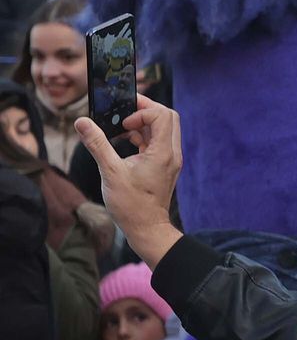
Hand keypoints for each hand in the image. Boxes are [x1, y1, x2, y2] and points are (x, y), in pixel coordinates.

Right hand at [75, 95, 182, 267]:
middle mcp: (171, 153)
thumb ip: (97, 144)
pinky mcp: (164, 166)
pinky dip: (142, 137)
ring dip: (142, 124)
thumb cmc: (131, 205)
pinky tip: (124, 142)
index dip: (142, 111)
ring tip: (120, 129)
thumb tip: (82, 122)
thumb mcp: (110, 172)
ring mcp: (169, 160)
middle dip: (145, 110)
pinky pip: (157, 142)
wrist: (147, 229)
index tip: (123, 122)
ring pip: (163, 129)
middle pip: (167, 118)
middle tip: (122, 112)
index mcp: (163, 153)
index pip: (162, 115)